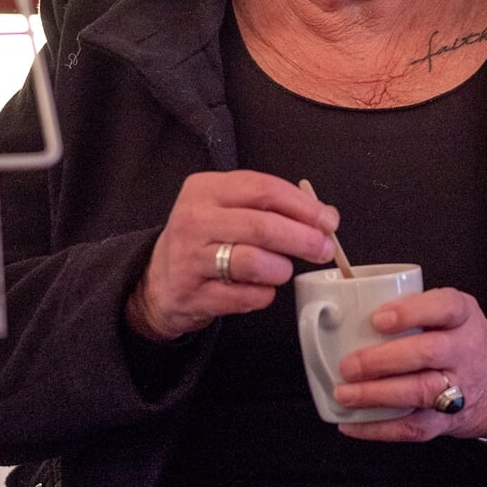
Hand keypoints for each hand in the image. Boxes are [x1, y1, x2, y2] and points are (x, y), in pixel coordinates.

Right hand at [130, 170, 338, 340]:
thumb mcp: (227, 208)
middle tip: (324, 249)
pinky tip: (260, 289)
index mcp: (205, 189)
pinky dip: (264, 295)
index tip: (328, 221)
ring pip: (255, 262)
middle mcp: (194, 220)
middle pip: (263, 226)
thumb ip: (271, 206)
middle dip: (303, 239)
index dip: (303, 207)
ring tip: (282, 270)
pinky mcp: (192, 294)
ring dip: (281, 269)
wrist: (158, 281)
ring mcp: (190, 258)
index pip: (264, 189)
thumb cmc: (205, 239)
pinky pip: (246, 297)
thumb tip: (324, 217)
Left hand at [332, 288, 486, 441]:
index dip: (410, 313)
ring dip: (377, 395)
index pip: (444, 307)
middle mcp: (464, 351)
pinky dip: (379, 428)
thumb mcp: (451, 311)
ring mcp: (459, 388)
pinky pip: (413, 427)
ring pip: (420, 392)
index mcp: (463, 317)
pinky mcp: (447, 420)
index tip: (377, 319)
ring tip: (345, 394)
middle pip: (428, 353)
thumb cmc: (459, 340)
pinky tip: (351, 423)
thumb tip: (349, 309)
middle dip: (383, 360)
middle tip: (348, 365)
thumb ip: (413, 307)